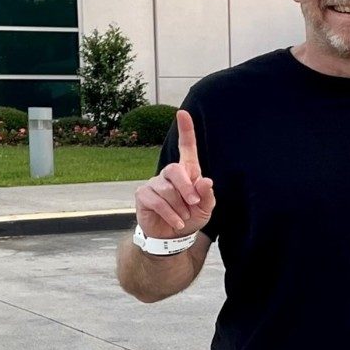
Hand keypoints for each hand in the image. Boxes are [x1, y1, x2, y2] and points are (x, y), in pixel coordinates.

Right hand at [134, 109, 215, 239]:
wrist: (173, 237)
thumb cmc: (191, 217)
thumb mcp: (206, 208)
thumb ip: (207, 195)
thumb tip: (206, 181)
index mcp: (187, 171)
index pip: (186, 147)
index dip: (186, 130)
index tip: (183, 112)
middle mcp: (169, 173)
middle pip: (175, 169)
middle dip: (187, 188)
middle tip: (194, 204)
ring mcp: (154, 183)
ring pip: (167, 189)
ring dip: (179, 207)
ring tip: (183, 217)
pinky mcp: (143, 195)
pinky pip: (157, 202)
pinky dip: (170, 214)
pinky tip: (176, 221)